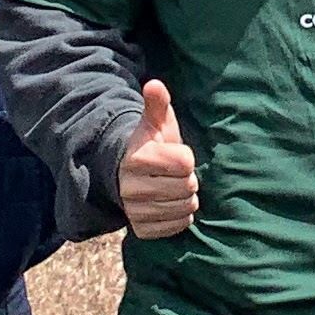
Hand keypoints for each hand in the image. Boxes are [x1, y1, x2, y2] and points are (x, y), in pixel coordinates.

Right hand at [119, 80, 199, 239]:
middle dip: (187, 179)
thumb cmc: (151, 145)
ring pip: (184, 208)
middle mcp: (131, 188)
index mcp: (137, 158)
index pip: (185, 162)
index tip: (177, 155)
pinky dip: (179, 217)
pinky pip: (176, 226)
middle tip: (176, 173)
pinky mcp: (141, 229)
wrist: (126, 175)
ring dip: (185, 198)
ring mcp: (134, 211)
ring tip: (172, 187)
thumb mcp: (155, 123)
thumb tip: (154, 84)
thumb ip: (157, 104)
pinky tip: (170, 204)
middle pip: (187, 187)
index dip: (186, 158)